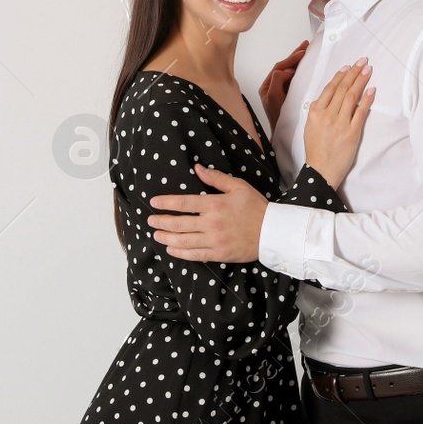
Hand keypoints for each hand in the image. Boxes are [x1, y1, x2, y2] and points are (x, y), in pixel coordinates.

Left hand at [148, 164, 265, 261]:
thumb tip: (197, 168)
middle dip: (161, 222)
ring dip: (167, 238)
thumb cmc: (256, 207)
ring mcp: (214, 240)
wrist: (273, 232)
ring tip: (156, 235)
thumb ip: (216, 178)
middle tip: (150, 221)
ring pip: (183, 241)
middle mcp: (211, 223)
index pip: (183, 203)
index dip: (166, 203)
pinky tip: (171, 250)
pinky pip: (195, 255)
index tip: (154, 202)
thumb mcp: (238, 186)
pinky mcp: (218, 254)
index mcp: (214, 205)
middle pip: (179, 224)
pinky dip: (180, 253)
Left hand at [259, 40, 308, 127]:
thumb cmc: (278, 118)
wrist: (282, 133)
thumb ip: (277, 82)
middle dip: (295, 55)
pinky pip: (295, 77)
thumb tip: (286, 70)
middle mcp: (273, 86)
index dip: (290, 60)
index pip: (279, 68)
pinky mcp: (289, 93)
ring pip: (290, 70)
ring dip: (298, 60)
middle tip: (305, 45)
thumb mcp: (275, 98)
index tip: (301, 53)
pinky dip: (300, 69)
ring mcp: (281, 89)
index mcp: (267, 87)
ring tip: (306, 49)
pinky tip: (306, 64)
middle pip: (284, 66)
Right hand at [303, 58, 373, 190]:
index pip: (330, 88)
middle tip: (362, 62)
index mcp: (315, 112)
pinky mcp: (352, 133)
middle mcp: (327, 115)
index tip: (348, 67)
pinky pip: (361, 113)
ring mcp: (340, 124)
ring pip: (351, 97)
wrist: (321, 171)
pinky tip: (371, 90)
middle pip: (342, 89)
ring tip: (367, 70)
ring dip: (360, 81)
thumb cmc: (316, 150)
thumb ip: (317, 111)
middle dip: (353, 73)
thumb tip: (325, 97)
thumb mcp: (310, 126)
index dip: (340, 76)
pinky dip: (366, 100)